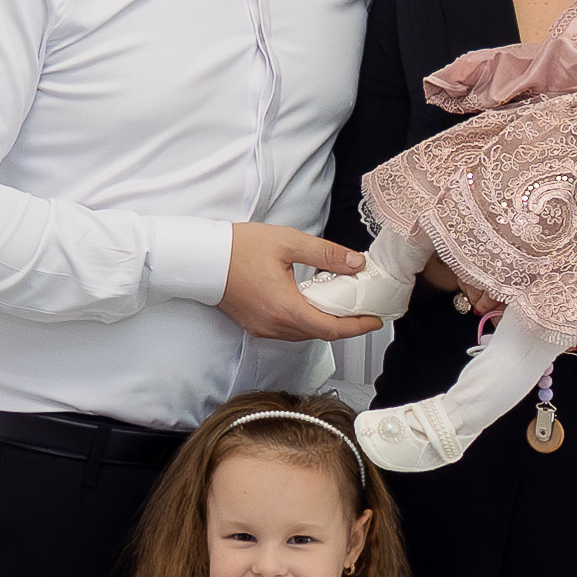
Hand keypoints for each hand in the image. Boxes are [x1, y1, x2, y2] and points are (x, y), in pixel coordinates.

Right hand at [220, 224, 382, 340]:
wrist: (201, 259)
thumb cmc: (237, 248)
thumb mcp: (288, 243)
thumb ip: (326, 254)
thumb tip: (355, 264)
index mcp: (285, 308)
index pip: (331, 328)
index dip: (358, 327)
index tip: (375, 320)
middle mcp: (274, 324)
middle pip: (320, 333)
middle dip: (345, 324)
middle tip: (363, 308)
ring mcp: (263, 327)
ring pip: (305, 333)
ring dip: (325, 322)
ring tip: (341, 304)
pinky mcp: (255, 325)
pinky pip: (289, 330)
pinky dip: (306, 320)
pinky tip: (312, 304)